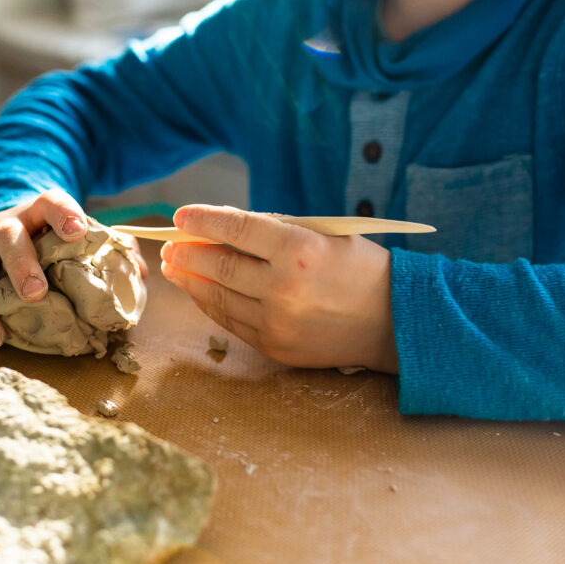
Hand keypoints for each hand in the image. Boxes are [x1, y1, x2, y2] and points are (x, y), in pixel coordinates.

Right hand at [0, 189, 94, 349]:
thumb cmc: (46, 242)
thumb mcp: (72, 238)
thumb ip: (106, 250)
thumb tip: (140, 270)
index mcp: (38, 213)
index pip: (51, 203)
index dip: (64, 214)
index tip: (77, 231)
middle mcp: (2, 226)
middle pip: (7, 237)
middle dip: (20, 265)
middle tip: (35, 294)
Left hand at [160, 205, 398, 372]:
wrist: (395, 322)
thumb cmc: (362, 269)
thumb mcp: (325, 235)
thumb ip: (275, 231)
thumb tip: (223, 227)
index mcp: (299, 249)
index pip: (236, 228)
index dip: (203, 220)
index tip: (181, 216)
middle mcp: (284, 287)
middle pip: (219, 265)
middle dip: (187, 253)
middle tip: (169, 244)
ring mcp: (278, 321)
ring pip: (219, 297)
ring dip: (191, 281)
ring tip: (174, 268)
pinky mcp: (276, 347)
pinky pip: (233, 322)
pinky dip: (212, 305)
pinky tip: (201, 292)